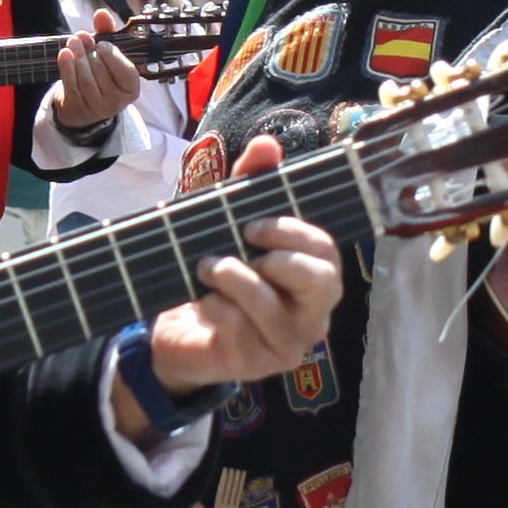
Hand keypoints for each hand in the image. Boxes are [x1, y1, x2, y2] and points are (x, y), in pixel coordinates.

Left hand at [47, 24, 142, 140]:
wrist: (83, 104)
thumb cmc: (102, 73)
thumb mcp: (109, 54)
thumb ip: (108, 32)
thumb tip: (101, 13)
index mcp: (131, 88)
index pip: (125, 70)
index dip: (112, 55)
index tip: (101, 44)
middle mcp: (116, 102)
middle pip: (101, 71)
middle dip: (90, 51)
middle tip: (82, 38)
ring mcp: (96, 108)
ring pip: (85, 78)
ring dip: (77, 56)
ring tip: (73, 41)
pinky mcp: (77, 109)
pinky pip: (71, 84)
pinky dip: (66, 67)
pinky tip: (65, 53)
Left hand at [123, 135, 346, 425]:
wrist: (181, 332)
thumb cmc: (218, 274)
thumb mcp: (229, 222)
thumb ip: (251, 182)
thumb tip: (267, 144)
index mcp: (315, 273)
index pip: (327, 249)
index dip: (292, 231)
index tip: (252, 223)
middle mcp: (315, 309)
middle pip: (324, 280)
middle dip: (278, 256)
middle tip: (242, 242)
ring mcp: (292, 340)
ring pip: (274, 306)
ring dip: (235, 278)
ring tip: (207, 267)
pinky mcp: (263, 363)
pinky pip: (242, 328)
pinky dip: (217, 307)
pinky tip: (203, 302)